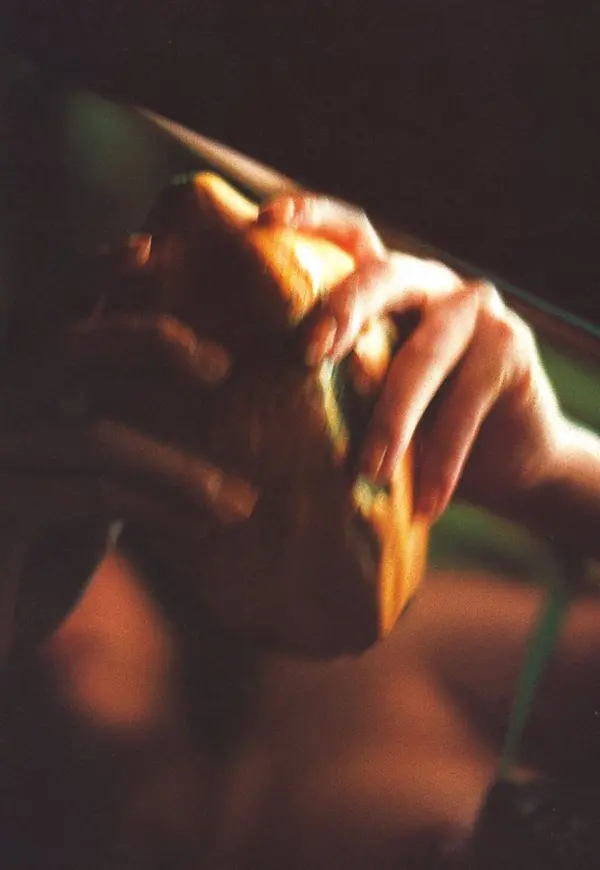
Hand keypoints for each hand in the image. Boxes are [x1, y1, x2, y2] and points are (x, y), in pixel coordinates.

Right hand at [0, 237, 256, 658]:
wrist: (1, 619)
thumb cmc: (47, 535)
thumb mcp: (84, 462)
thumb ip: (114, 413)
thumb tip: (207, 373)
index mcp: (14, 379)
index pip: (49, 307)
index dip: (93, 272)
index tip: (149, 248)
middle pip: (69, 344)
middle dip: (149, 341)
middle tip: (221, 366)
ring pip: (97, 434)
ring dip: (180, 469)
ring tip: (243, 501)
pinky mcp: (2, 507)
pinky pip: (96, 494)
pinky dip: (163, 507)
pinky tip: (213, 524)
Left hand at [258, 194, 566, 521]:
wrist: (504, 458)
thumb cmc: (418, 426)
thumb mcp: (370, 396)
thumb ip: (334, 383)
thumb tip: (253, 408)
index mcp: (388, 286)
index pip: (350, 234)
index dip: (310, 217)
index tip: (263, 220)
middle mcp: (430, 285)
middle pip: (384, 276)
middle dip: (343, 309)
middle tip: (307, 353)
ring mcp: (475, 310)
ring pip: (423, 355)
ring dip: (392, 418)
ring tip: (367, 472)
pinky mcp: (511, 347)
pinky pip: (467, 405)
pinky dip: (443, 459)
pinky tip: (425, 504)